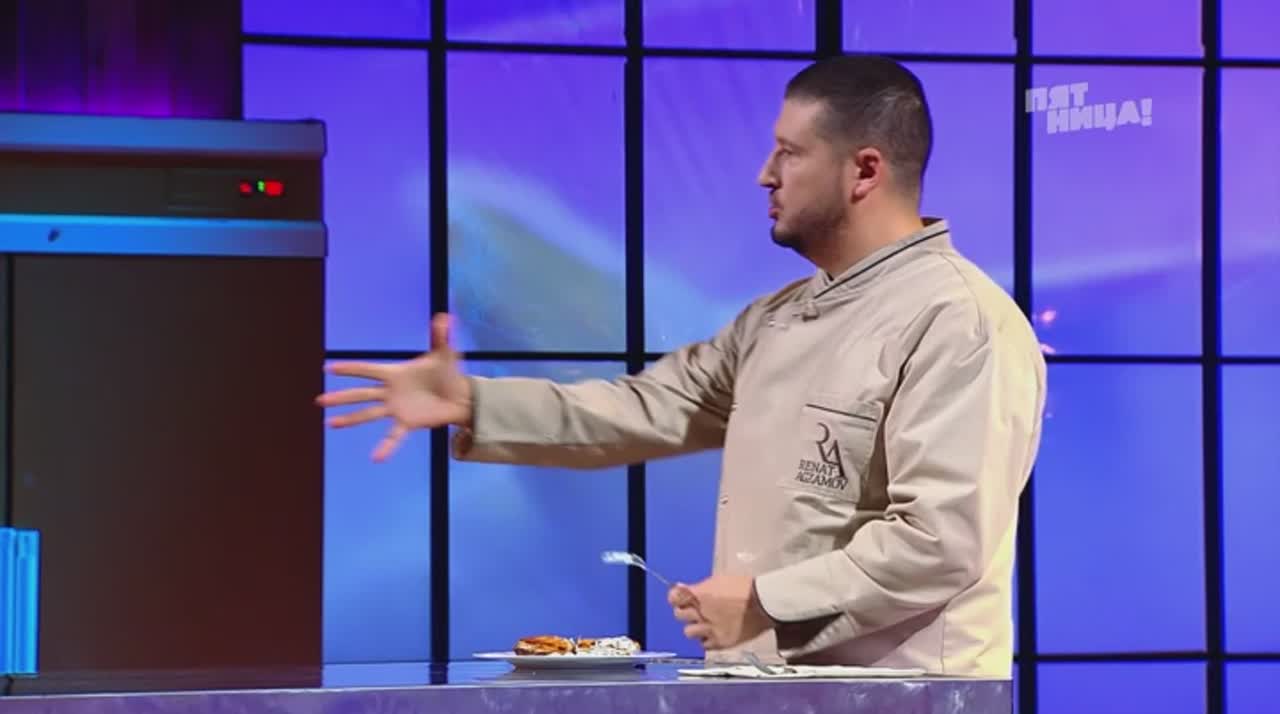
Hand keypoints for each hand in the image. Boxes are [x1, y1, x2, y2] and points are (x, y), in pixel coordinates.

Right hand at [315, 313, 472, 461]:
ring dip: (350, 419)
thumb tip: (446, 315)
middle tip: (319, 400)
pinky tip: (376, 458)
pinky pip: (394, 436)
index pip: (368, 370)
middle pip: (361, 394)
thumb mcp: (445, 354)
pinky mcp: (408, 422)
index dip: (350, 368)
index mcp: (395, 373)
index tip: (328, 367)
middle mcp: (391, 392)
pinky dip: (386, 447)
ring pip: (368, 413)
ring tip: (330, 423)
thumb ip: (443, 336)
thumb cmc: (449, 374)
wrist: (461, 397)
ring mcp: (397, 408)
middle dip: (341, 397)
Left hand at [668, 575, 771, 650]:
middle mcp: (701, 613)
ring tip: (704, 624)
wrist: (764, 603)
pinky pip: (705, 644)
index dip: (675, 597)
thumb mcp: (719, 580)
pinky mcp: (721, 642)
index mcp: (700, 594)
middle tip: (694, 611)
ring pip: (688, 632)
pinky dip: (707, 639)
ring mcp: (710, 629)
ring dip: (695, 627)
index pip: (674, 597)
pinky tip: (713, 633)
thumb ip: (700, 586)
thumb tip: (682, 587)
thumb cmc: (745, 587)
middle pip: (678, 615)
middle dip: (685, 611)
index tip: (679, 598)